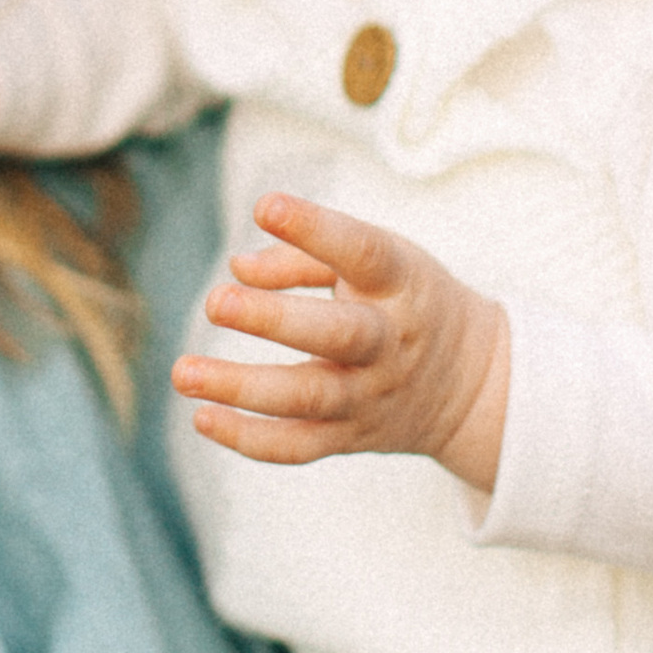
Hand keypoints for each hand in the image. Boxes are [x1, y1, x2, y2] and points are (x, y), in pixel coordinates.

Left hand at [174, 193, 511, 492]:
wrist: (469, 385)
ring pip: (308, 398)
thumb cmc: (403, 298)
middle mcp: (389, 342)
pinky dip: (250, 439)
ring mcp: (370, 395)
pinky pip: (299, 446)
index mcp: (400, 284)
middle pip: (336, 335)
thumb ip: (304, 256)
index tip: (265, 205)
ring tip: (183, 372)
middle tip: (214, 302)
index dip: (315, 228)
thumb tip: (237, 268)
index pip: (363, 252)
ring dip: (241, 387)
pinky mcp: (351, 436)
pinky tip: (203, 418)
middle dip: (272, 319)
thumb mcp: (378, 259)